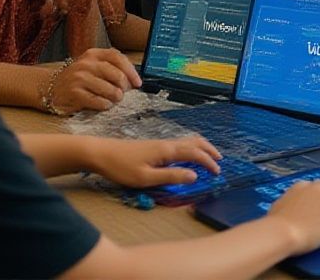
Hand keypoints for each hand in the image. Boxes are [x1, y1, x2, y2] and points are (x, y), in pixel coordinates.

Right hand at [48, 48, 141, 113]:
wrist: (50, 88)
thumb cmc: (78, 79)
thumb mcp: (92, 67)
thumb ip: (111, 68)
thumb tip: (134, 81)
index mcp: (93, 54)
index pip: (118, 58)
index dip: (132, 71)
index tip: (138, 83)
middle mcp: (86, 64)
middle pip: (118, 76)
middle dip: (124, 88)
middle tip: (122, 94)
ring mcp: (79, 78)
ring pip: (111, 90)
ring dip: (116, 98)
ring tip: (112, 100)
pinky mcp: (74, 93)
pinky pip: (99, 102)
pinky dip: (105, 105)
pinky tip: (103, 104)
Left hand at [87, 136, 221, 187]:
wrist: (100, 153)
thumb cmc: (121, 167)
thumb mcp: (146, 178)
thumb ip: (171, 177)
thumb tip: (194, 176)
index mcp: (167, 151)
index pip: (195, 153)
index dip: (208, 162)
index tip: (217, 172)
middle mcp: (167, 144)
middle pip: (195, 142)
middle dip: (209, 150)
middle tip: (219, 161)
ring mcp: (160, 143)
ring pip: (187, 141)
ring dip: (201, 148)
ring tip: (208, 157)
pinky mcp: (154, 146)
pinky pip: (180, 144)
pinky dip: (191, 148)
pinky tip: (187, 156)